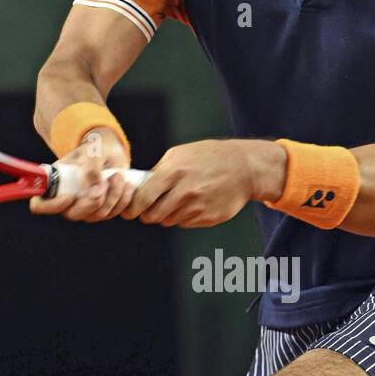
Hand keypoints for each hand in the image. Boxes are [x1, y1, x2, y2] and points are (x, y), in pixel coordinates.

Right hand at [28, 128, 136, 221]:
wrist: (111, 151)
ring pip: (95, 215)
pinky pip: (112, 213)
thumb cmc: (95, 147)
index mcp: (54, 182)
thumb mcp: (93, 151)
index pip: (39, 205)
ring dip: (112, 196)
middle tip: (107, 181)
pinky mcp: (101, 209)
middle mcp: (66, 198)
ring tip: (118, 175)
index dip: (51, 206)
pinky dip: (122, 200)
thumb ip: (91, 168)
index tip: (70, 196)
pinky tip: (126, 185)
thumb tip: (95, 190)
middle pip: (72, 214)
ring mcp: (83, 206)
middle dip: (92, 202)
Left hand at [122, 139, 281, 227]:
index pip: (143, 198)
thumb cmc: (211, 157)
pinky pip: (185, 223)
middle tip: (150, 209)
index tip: (129, 210)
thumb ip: (159, 170)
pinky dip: (184, 217)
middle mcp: (185, 192)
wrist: (244, 168)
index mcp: (174, 172)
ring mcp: (197, 207)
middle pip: (153, 216)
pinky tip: (193, 203)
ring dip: (167, 215)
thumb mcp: (181, 153)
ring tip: (177, 201)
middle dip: (148, 214)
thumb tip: (140, 186)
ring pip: (169, 221)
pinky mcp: (208, 218)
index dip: (132, 208)